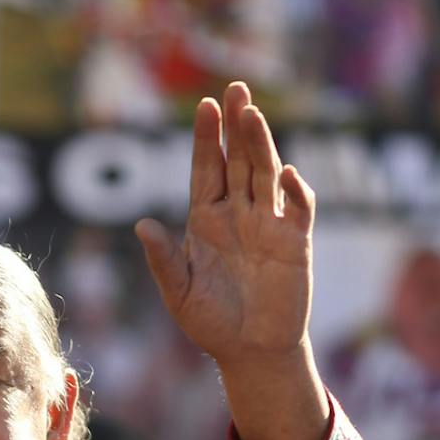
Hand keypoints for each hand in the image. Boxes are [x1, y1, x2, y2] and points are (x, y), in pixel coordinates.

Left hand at [136, 82, 317, 369]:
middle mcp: (238, 213)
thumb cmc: (211, 323)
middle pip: (238, 159)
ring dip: (262, 143)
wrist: (250, 352)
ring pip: (265, 173)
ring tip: (253, 113)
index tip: (204, 105)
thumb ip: (163, 259)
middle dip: (238, 124)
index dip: (207, 137)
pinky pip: (298, 208)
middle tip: (237, 88)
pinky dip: (294, 190)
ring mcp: (268, 224)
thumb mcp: (178, 293)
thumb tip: (142, 225)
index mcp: (207, 219)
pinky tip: (285, 174)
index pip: (206, 168)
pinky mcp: (294, 242)